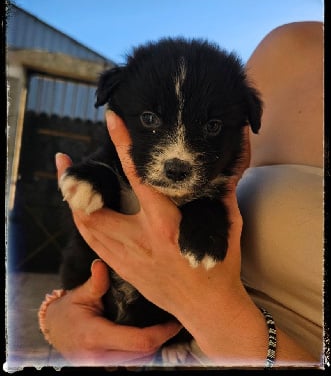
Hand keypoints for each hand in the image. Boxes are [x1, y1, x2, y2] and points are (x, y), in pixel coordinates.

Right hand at [43, 255, 181, 365]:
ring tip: (167, 325)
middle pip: (144, 354)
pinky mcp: (107, 364)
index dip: (161, 333)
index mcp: (96, 336)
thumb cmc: (67, 311)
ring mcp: (104, 364)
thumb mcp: (80, 295)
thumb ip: (95, 282)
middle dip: (163, 340)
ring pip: (140, 361)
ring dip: (155, 346)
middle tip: (175, 319)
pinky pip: (132, 361)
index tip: (174, 320)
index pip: (139, 341)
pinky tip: (152, 334)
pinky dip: (144, 350)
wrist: (53, 331)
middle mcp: (101, 356)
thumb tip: (101, 264)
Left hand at [55, 112, 247, 359]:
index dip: (123, 144)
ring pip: (86, 226)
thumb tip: (224, 170)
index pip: (138, 175)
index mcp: (165, 223)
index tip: (111, 121)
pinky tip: (79, 213)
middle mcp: (140, 238)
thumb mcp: (226, 226)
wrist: (207, 307)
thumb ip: (221, 195)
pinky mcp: (123, 270)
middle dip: (74, 181)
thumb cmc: (218, 268)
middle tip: (64, 160)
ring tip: (66, 182)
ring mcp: (127, 257)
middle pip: (94, 206)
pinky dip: (83, 225)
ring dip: (73, 202)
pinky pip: (93, 245)